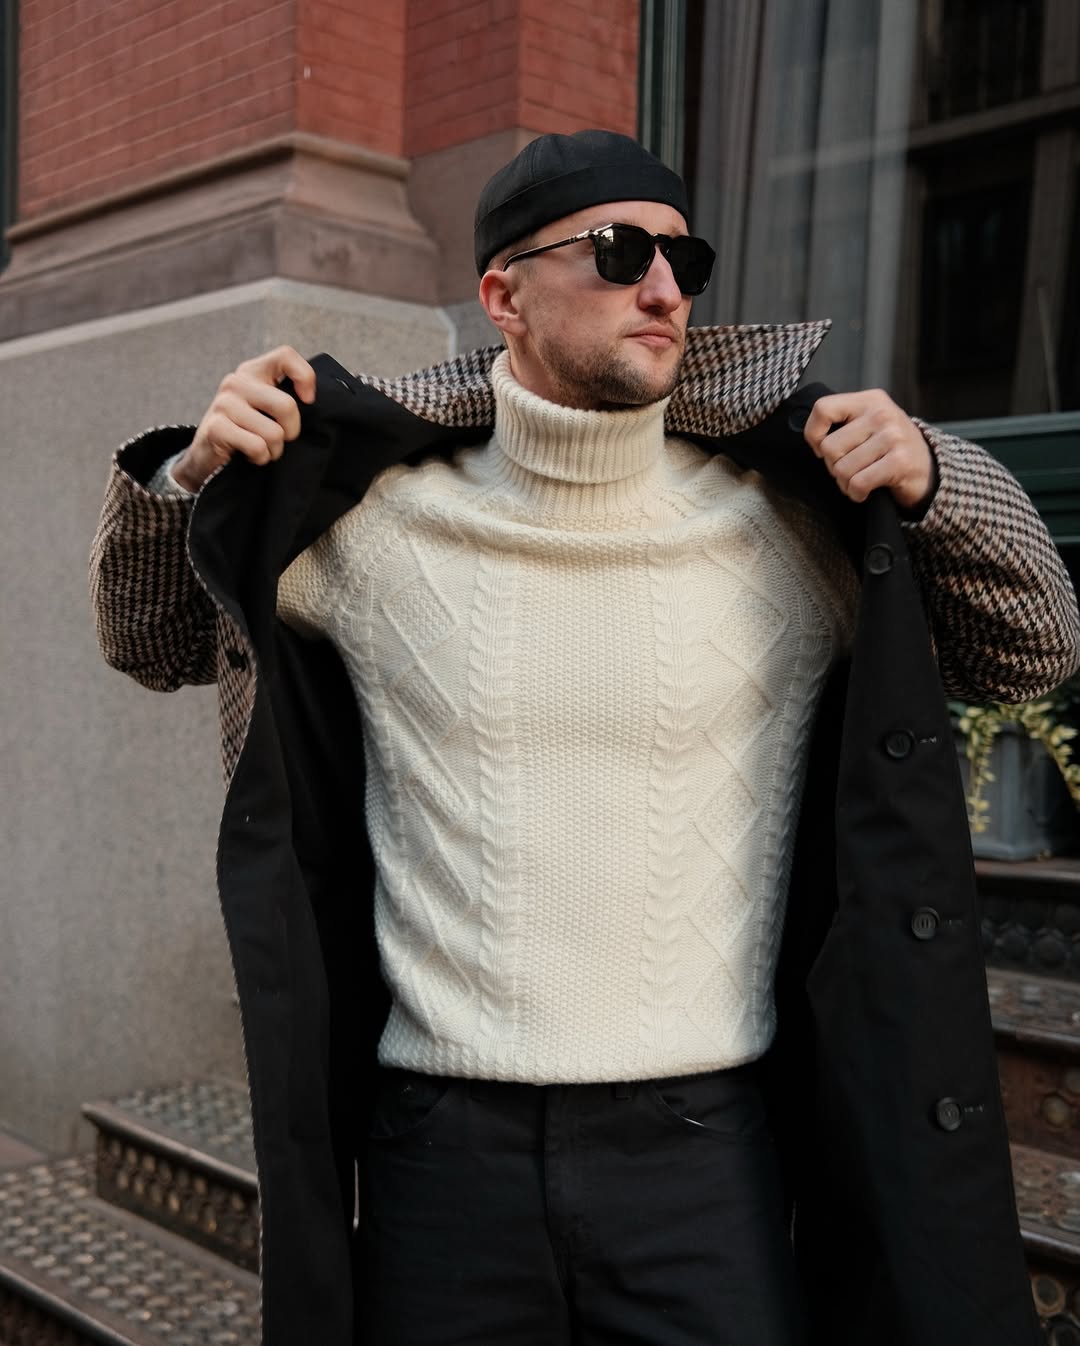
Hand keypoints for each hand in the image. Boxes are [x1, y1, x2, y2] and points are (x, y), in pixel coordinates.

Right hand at [172, 347, 316, 491]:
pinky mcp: (216, 427)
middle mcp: (237, 382)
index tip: (308, 400)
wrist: (207, 456)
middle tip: (280, 439)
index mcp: (253, 371)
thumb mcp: (267, 408)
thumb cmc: (246, 432)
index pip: (286, 355)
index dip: (305, 377)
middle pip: (287, 406)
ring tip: (262, 448)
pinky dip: (260, 458)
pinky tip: (250, 455)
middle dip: (291, 432)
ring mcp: (224, 403)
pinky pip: (258, 447)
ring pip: (274, 433)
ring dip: (274, 450)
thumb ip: (286, 398)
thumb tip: (313, 401)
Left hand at [802, 389, 934, 511]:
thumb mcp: (868, 423)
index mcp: (869, 400)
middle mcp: (881, 413)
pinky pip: (858, 483)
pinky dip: (856, 493)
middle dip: (833, 466)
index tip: (822, 448)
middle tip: (848, 468)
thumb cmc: (889, 448)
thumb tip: (814, 441)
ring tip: (857, 480)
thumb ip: (843, 423)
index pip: (823, 409)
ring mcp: (892, 436)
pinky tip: (863, 491)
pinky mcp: (899, 461)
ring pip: (842, 469)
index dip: (813, 434)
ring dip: (845, 483)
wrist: (928, 468)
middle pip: (830, 447)